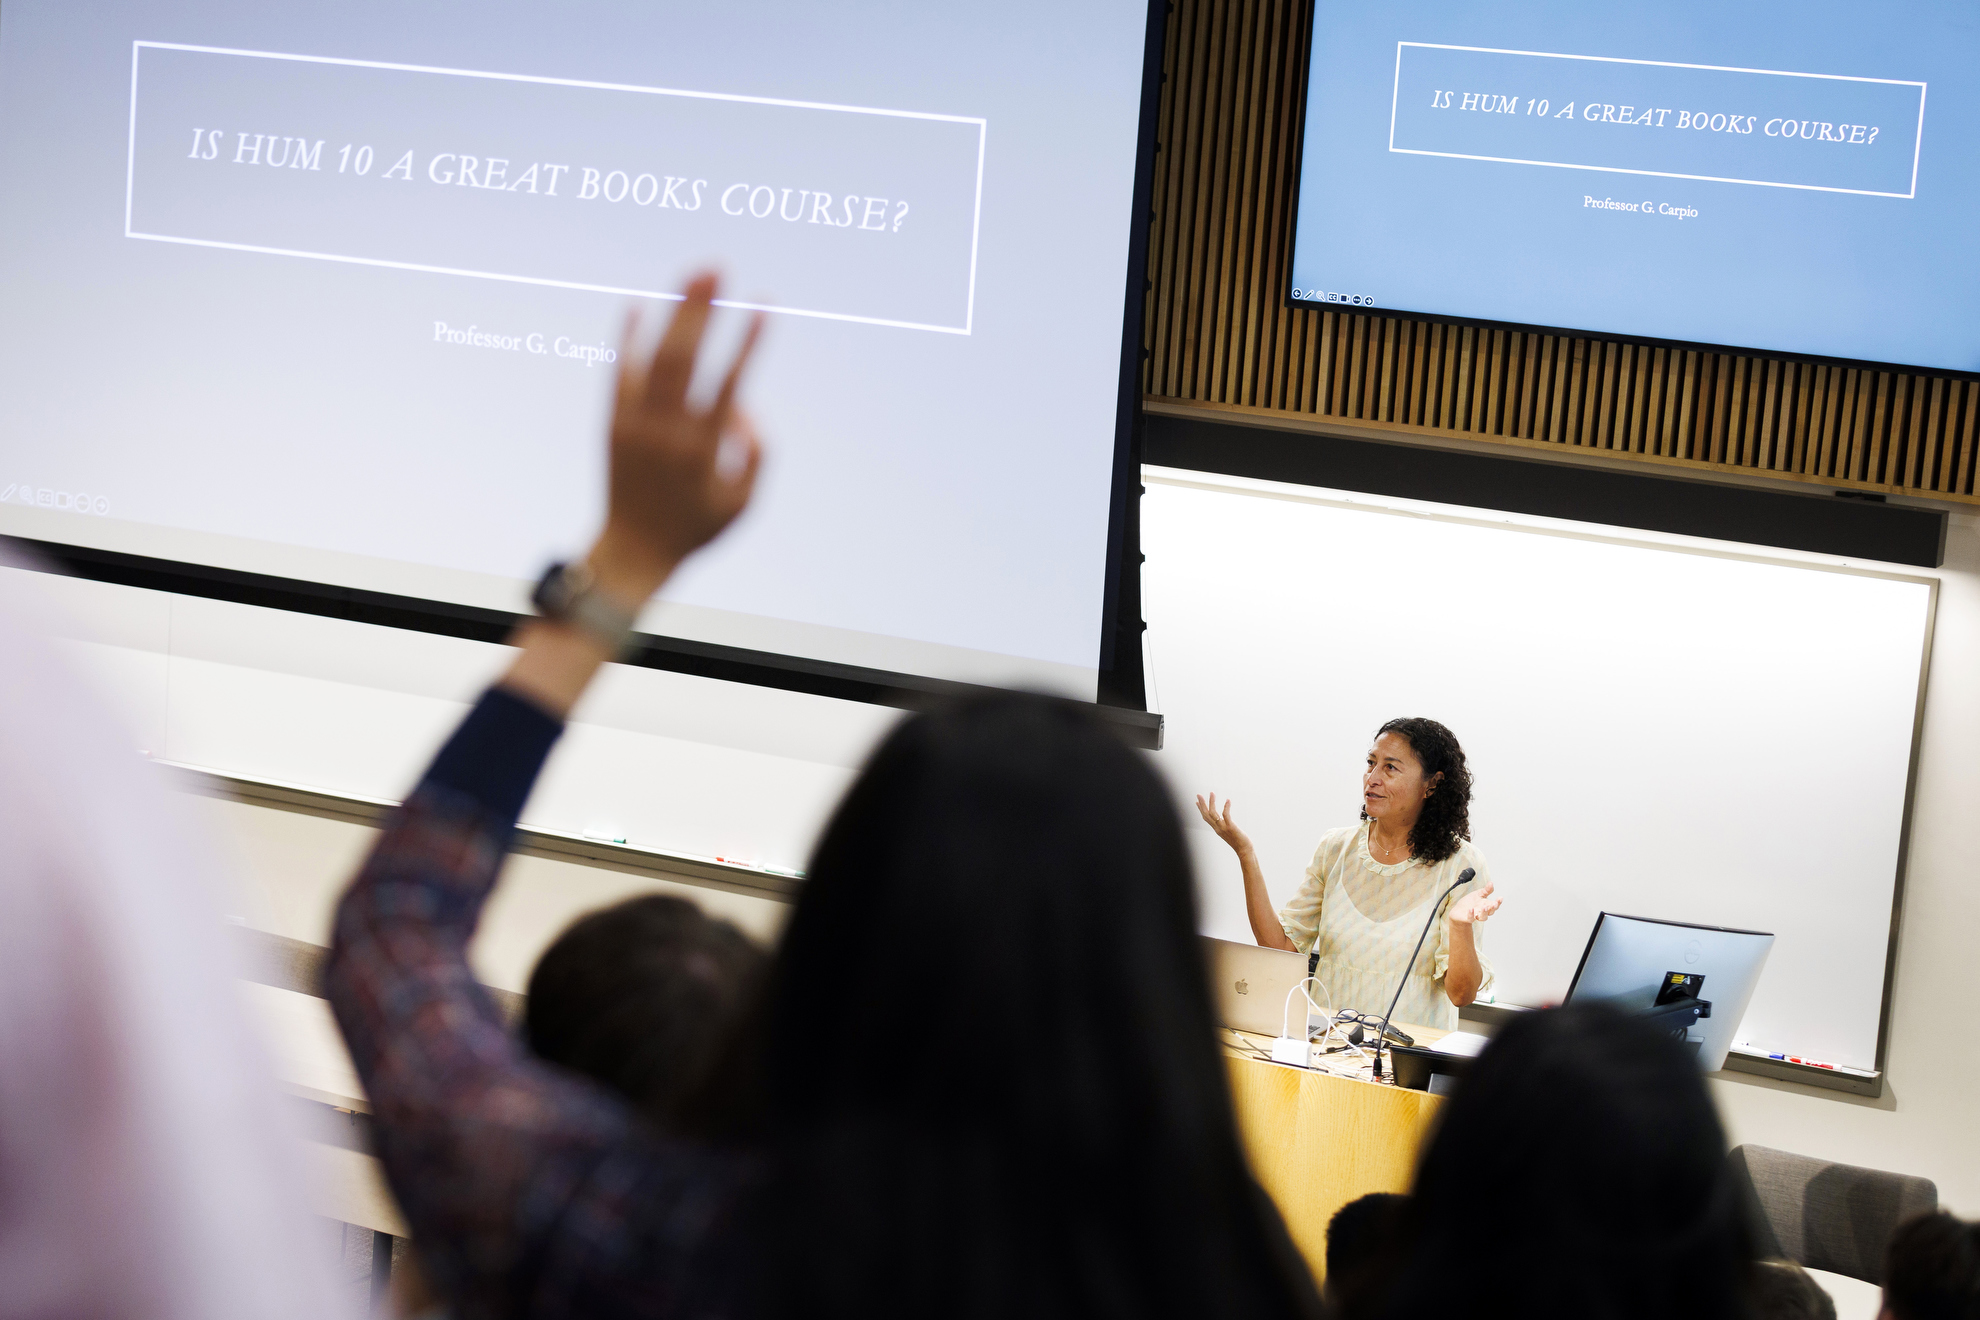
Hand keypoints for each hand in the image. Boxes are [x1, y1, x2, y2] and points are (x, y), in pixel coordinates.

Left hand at [587, 272, 763, 605]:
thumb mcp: (743, 503)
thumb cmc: (695, 527)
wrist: (632, 554)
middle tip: (718, 267)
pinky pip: (620, 373)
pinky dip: (627, 339)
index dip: (748, 341)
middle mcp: (667, 432)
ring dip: (674, 312)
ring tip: (693, 273)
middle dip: (703, 309)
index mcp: (704, 451)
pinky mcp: (613, 423)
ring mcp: (636, 425)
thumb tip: (745, 405)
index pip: (729, 382)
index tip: (764, 305)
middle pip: (685, 358)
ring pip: (655, 357)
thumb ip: (757, 453)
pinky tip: (636, 305)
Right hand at [1194, 793, 1253, 855]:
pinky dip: (1226, 807)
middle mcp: (1218, 828)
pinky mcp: (1230, 827)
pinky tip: (1228, 800)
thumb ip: (1225, 827)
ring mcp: (1223, 828)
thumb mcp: (1229, 833)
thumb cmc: (1239, 842)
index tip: (1197, 802)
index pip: (1206, 818)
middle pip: (1206, 815)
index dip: (1200, 810)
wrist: (1244, 850)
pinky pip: (1226, 815)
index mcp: (1217, 829)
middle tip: (1198, 795)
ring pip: (1213, 814)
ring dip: (1211, 802)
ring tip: (1211, 793)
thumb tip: (1225, 821)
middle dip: (1202, 804)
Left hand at [1448, 880, 1500, 925]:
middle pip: (1490, 912)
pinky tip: (1471, 909)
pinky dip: (1471, 915)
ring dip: (1484, 913)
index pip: (1494, 905)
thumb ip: (1486, 890)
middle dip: (1493, 908)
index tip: (1500, 898)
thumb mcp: (1479, 894)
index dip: (1498, 902)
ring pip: (1483, 917)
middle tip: (1494, 903)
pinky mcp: (1467, 918)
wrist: (1459, 910)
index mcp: (1486, 905)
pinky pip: (1470, 919)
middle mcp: (1482, 912)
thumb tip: (1491, 883)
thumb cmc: (1470, 902)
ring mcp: (1475, 916)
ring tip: (1484, 907)